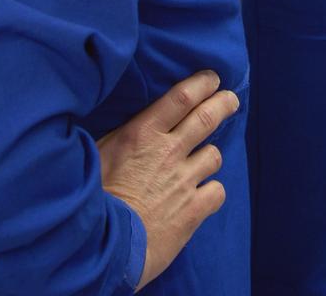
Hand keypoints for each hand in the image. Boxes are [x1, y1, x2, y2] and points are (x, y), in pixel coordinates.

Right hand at [98, 70, 239, 289]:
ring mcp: (184, 180)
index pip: (182, 97)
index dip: (202, 83)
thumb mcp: (98, 154)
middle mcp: (169, 151)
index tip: (212, 78)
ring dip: (210, 155)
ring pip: (213, 156)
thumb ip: (121, 136)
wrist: (105, 246)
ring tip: (203, 160)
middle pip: (207, 117)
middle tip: (231, 99)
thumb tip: (129, 122)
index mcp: (144, 133)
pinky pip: (217, 191)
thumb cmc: (94, 197)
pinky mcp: (193, 210)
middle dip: (224, 103)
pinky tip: (203, 194)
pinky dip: (212, 190)